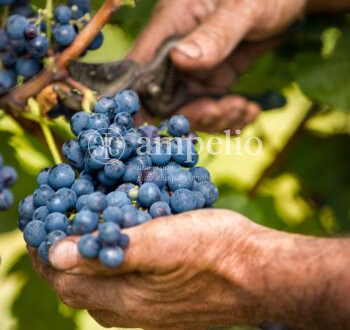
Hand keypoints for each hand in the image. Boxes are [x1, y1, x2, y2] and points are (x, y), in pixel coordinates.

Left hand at [29, 209, 269, 328]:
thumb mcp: (163, 240)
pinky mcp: (168, 309)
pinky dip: (112, 273)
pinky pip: (126, 294)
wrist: (260, 273)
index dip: (45, 255)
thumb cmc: (216, 248)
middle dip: (61, 262)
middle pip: (80, 289)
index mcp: (128, 296)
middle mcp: (134, 312)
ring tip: (83, 241)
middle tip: (56, 232)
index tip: (36, 230)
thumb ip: (111, 250)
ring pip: (102, 293)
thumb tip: (57, 254)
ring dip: (86, 267)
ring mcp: (152, 314)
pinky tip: (122, 257)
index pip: (66, 280)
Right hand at [128, 0, 309, 131]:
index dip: (137, 95)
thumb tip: (179, 59)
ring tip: (243, 109)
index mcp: (171, 21)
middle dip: (191, 113)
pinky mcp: (212, 79)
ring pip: (188, 108)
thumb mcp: (243, 7)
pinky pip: (211, 108)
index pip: (140, 62)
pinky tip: (249, 111)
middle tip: (220, 112)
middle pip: (163, 96)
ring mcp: (194, 68)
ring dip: (214, 118)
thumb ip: (214, 34)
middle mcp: (176, 48)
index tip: (147, 125)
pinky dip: (228, 117)